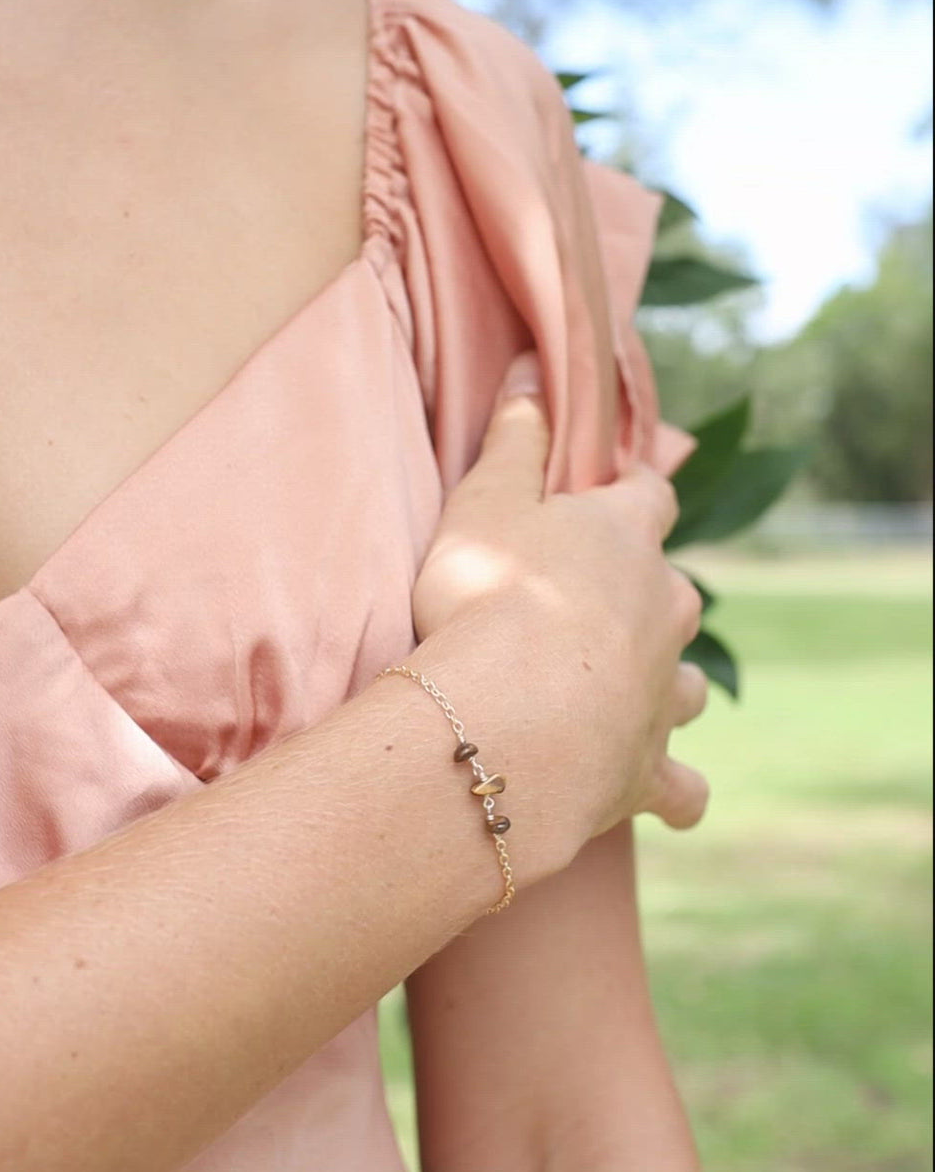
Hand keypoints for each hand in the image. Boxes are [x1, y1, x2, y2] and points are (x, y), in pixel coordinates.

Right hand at [413, 352, 708, 872]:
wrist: (503, 715)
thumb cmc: (487, 596)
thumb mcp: (485, 500)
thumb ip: (514, 437)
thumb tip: (533, 371)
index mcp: (626, 539)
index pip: (649, 494)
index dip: (635, 487)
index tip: (623, 485)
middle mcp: (664, 611)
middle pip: (675, 591)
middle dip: (644, 594)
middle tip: (590, 606)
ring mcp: (662, 693)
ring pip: (685, 683)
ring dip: (662, 684)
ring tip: (623, 693)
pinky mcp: (648, 768)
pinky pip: (682, 788)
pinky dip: (675, 791)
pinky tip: (669, 800)